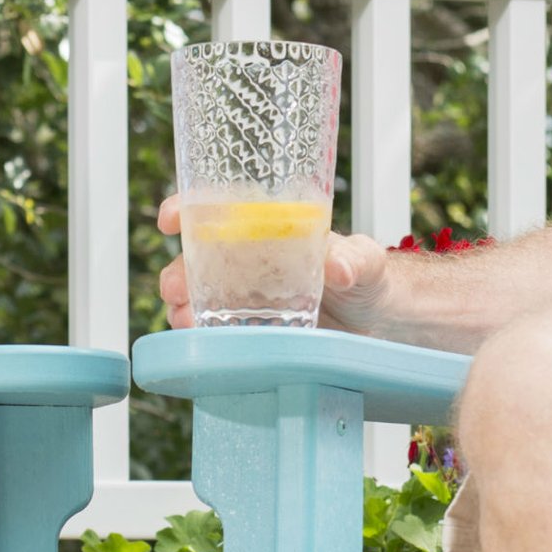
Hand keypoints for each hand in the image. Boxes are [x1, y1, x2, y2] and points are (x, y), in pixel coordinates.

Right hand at [151, 198, 390, 329]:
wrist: (380, 323)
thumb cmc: (370, 277)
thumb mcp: (366, 261)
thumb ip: (354, 259)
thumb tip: (338, 266)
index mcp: (271, 229)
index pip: (222, 209)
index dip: (189, 208)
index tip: (171, 219)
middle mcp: (252, 261)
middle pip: (200, 257)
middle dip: (179, 271)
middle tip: (175, 289)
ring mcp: (250, 296)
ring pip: (202, 295)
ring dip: (185, 306)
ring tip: (185, 321)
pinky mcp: (254, 329)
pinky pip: (220, 329)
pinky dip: (206, 335)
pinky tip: (205, 343)